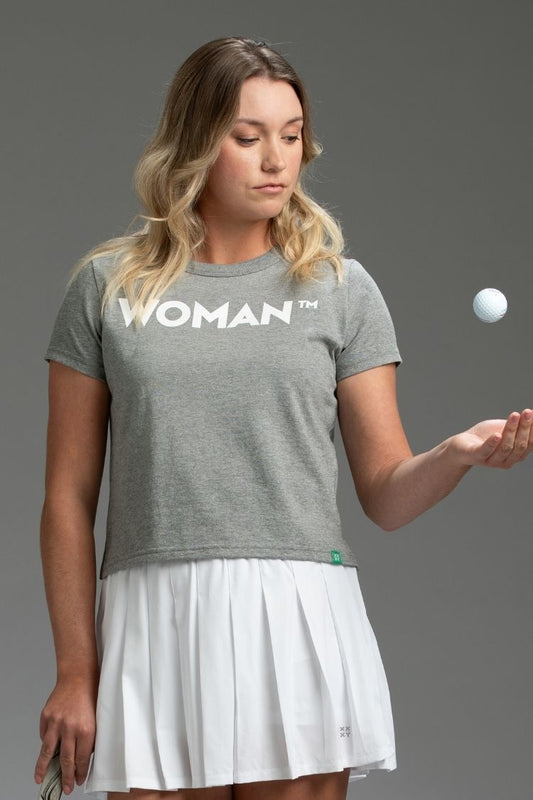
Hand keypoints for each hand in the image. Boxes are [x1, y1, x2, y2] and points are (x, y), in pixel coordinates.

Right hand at [34, 675, 97, 794]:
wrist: (78, 676)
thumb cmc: (91, 696)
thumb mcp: (98, 718)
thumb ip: (90, 738)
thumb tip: (83, 758)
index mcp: (86, 729)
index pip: (82, 759)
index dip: (80, 772)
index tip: (79, 780)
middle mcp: (70, 728)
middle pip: (65, 759)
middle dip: (65, 776)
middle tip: (66, 788)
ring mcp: (56, 722)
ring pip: (47, 752)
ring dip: (44, 768)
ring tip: (41, 779)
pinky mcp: (46, 717)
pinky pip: (44, 736)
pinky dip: (46, 744)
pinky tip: (47, 751)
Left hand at [451, 409, 532, 467]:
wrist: (461, 445)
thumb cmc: (486, 436)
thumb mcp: (505, 429)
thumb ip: (520, 425)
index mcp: (516, 455)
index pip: (529, 444)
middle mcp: (506, 460)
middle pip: (519, 446)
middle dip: (524, 428)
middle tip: (527, 412)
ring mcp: (491, 460)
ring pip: (505, 447)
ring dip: (511, 430)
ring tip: (514, 415)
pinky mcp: (475, 456)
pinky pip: (485, 451)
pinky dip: (492, 443)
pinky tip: (497, 435)